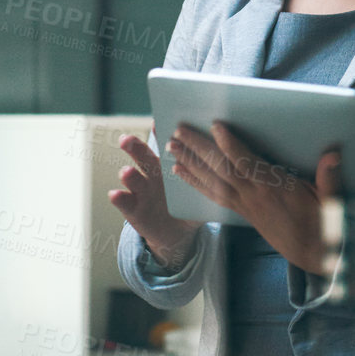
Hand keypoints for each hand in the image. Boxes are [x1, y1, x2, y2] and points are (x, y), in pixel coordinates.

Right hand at [109, 133, 203, 269]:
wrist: (175, 232)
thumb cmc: (189, 205)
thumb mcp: (202, 191)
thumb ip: (213, 178)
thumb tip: (239, 163)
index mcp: (169, 164)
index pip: (165, 145)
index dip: (162, 135)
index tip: (160, 123)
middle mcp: (151, 173)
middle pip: (142, 155)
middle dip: (134, 147)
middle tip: (127, 140)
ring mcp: (139, 189)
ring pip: (131, 177)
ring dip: (127, 174)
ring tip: (127, 171)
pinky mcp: (132, 208)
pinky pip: (124, 202)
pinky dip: (119, 198)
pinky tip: (115, 194)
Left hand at [167, 121, 343, 275]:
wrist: (313, 253)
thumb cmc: (323, 223)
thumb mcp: (332, 201)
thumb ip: (330, 178)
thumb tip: (334, 154)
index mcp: (275, 190)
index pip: (247, 164)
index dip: (230, 145)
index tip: (216, 126)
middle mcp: (254, 197)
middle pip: (220, 170)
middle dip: (198, 149)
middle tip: (178, 131)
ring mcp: (245, 206)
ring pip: (212, 182)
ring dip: (191, 163)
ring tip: (172, 147)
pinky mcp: (242, 212)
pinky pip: (213, 195)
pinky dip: (195, 182)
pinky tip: (181, 172)